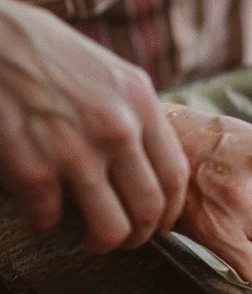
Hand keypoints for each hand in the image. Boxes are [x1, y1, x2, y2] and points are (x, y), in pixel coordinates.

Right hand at [0, 0, 189, 251]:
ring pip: (110, 228)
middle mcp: (117, 129)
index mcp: (140, 103)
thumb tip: (150, 157)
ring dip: (103, 242)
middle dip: (141, 235)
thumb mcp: (109, 72)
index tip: (161, 221)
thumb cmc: (46, 51)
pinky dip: (46, 222)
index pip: (176, 176)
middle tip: (129, 239)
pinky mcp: (32, 170)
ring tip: (94, 240)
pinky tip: (42, 212)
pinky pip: (50, 218)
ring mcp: (75, 151)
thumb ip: (134, 113)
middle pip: (149, 209)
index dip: (171, 210)